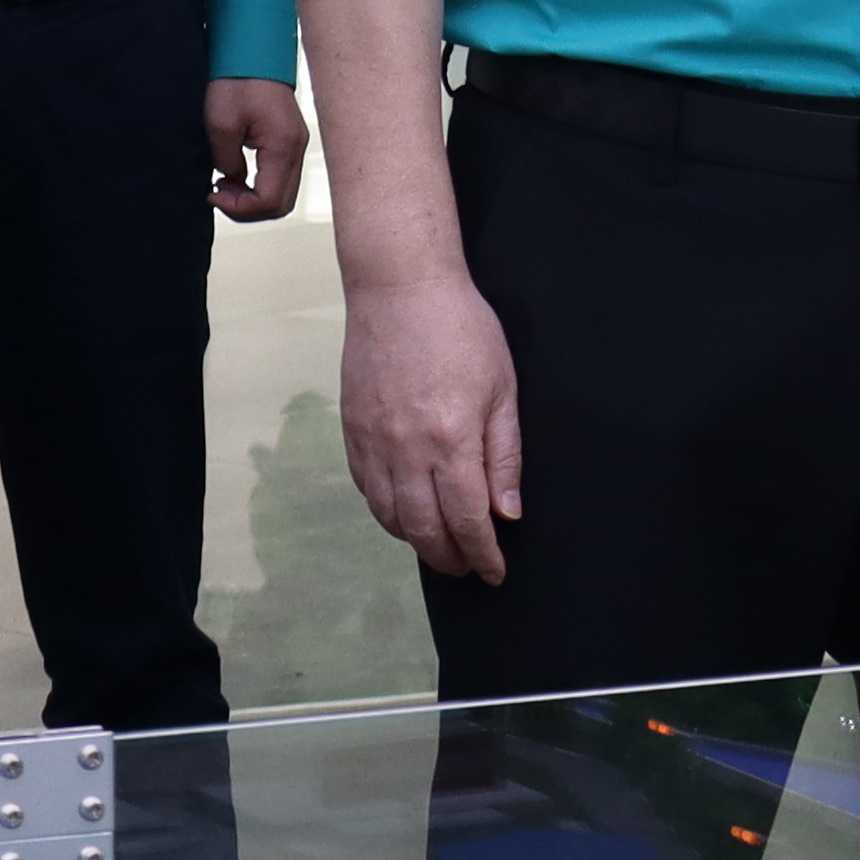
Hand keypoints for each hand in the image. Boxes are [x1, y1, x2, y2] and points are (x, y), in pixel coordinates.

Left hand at [204, 75, 312, 222]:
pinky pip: (280, 177)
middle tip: (218, 195)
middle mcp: (297, 149)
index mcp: (282, 146)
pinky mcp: (289, 140)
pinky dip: (260, 185)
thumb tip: (232, 180)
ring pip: (283, 193)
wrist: (252, 50)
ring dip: (254, 198)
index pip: (270, 200)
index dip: (240, 208)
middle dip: (248, 209)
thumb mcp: (220, 124)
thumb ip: (227, 161)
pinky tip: (236, 174)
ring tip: (225, 185)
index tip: (213, 195)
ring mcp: (296, 145)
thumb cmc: (237, 79)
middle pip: (282, 204)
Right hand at [341, 265, 523, 582]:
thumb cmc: (460, 328)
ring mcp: (373, 441)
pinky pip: (366, 489)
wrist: (400, 287)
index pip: (467, 521)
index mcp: (450, 439)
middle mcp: (406, 449)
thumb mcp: (502, 388)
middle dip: (450, 559)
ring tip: (440, 545)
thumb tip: (507, 512)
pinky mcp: (352, 430)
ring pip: (390, 517)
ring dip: (417, 541)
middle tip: (468, 568)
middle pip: (424, 530)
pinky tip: (405, 512)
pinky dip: (387, 512)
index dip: (483, 555)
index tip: (494, 572)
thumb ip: (505, 456)